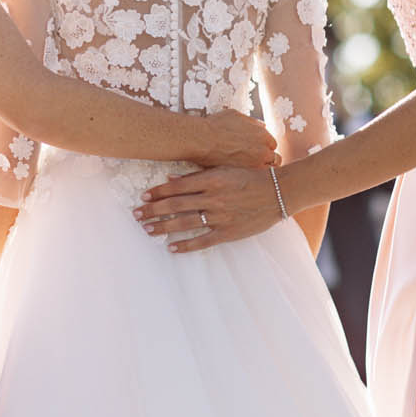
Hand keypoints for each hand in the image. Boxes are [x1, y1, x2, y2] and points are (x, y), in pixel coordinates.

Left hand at [130, 164, 285, 253]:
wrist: (278, 192)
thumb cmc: (250, 177)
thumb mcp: (224, 169)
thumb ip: (197, 175)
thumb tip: (171, 178)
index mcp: (211, 179)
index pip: (176, 186)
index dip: (157, 192)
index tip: (143, 197)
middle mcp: (213, 198)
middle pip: (175, 205)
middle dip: (153, 210)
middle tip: (136, 215)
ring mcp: (220, 216)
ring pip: (185, 222)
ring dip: (163, 226)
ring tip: (147, 229)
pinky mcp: (228, 232)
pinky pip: (202, 241)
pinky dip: (185, 245)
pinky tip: (171, 247)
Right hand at [197, 109, 279, 170]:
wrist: (202, 140)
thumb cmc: (216, 126)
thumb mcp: (236, 116)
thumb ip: (252, 122)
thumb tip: (262, 125)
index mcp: (264, 135)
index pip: (272, 144)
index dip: (264, 146)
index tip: (256, 148)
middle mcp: (263, 150)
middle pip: (273, 159)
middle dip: (265, 158)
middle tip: (253, 159)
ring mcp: (256, 164)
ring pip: (267, 171)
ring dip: (260, 168)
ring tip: (249, 168)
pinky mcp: (245, 176)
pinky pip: (255, 178)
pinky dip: (252, 176)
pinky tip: (243, 174)